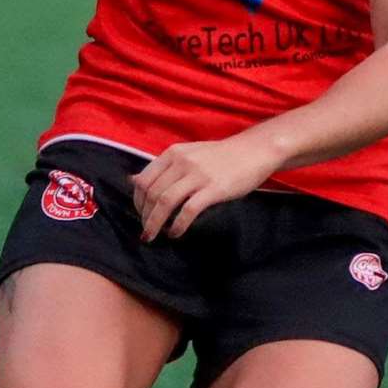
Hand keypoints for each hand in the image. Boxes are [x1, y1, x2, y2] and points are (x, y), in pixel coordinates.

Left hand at [131, 137, 279, 242]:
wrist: (254, 151)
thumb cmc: (221, 156)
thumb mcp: (188, 154)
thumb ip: (163, 168)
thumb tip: (133, 181)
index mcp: (173, 153)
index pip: (144, 180)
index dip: (137, 202)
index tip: (141, 215)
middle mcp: (182, 162)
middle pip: (152, 193)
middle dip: (145, 217)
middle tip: (147, 231)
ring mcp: (198, 175)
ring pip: (165, 202)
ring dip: (155, 224)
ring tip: (154, 236)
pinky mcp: (214, 188)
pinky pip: (188, 210)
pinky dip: (178, 225)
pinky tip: (176, 233)